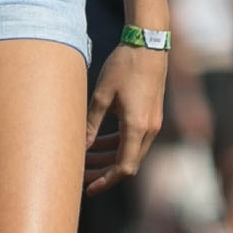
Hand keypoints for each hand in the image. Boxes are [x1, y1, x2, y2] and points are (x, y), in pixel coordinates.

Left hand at [82, 41, 165, 192]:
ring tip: (85, 159)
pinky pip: (134, 139)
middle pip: (127, 164)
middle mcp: (149, 129)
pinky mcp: (151, 115)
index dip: (105, 181)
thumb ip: (91, 125)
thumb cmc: (124, 66)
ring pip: (131, 152)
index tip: (88, 189)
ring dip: (109, 158)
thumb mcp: (101, 96)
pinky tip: (98, 142)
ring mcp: (152, 123)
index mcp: (137, 127)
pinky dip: (117, 144)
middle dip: (104, 173)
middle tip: (81, 176)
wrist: (148, 43)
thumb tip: (79, 149)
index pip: (123, 168)